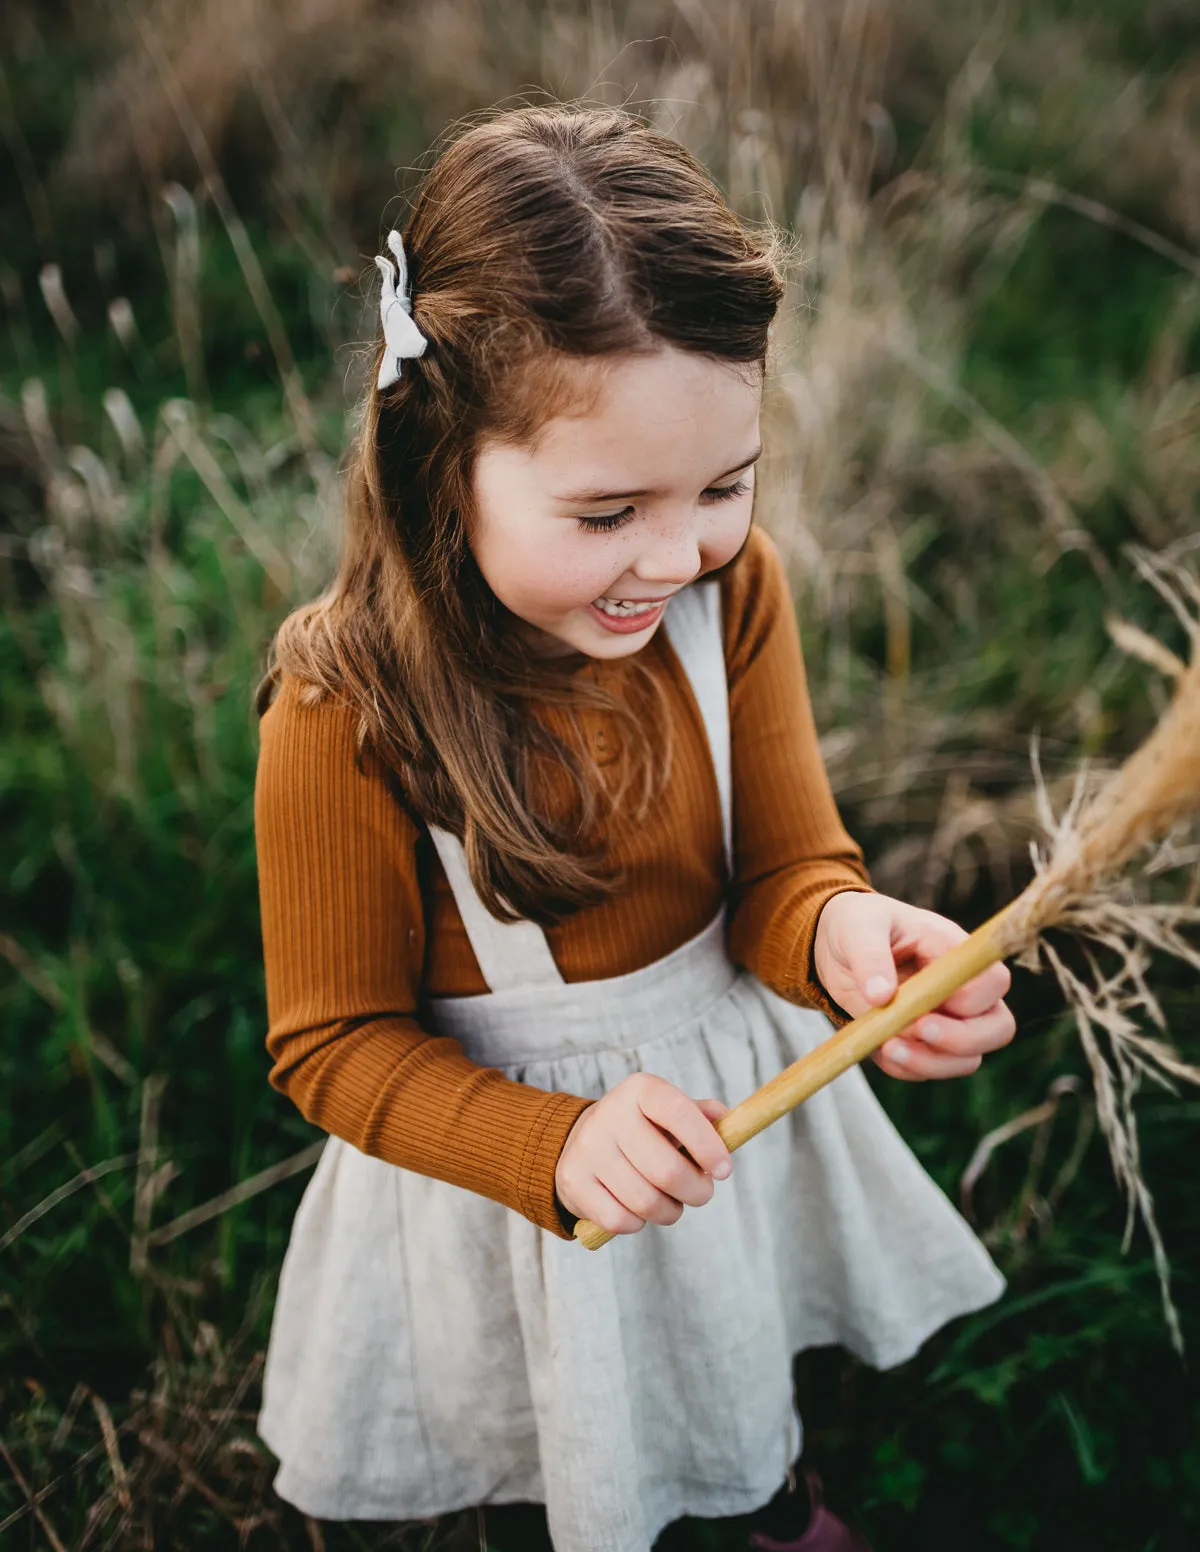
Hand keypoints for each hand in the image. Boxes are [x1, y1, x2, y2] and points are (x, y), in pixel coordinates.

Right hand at [554, 1072, 731, 1235]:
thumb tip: (724, 1118)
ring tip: (670, 1203)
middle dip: (696, 1191)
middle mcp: (609, 1114)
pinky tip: (636, 1208)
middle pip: (667, 1171)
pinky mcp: (573, 1181)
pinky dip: (637, 1223)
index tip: (724, 1171)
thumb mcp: (666, 1113)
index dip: (708, 1145)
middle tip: (700, 1193)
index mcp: (639, 1090)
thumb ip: (699, 1115)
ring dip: (670, 1211)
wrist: (580, 1140)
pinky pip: (620, 1220)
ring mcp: (587, 1148)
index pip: (679, 1113)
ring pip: (646, 1202)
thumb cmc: (639, 1130)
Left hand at [813, 891, 1015, 1079]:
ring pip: (968, 1059)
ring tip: (886, 1046)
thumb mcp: (857, 928)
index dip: (971, 1001)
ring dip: (930, 1062)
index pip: (994, 981)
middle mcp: (961, 989)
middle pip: (998, 1028)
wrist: (837, 948)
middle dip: (962, 1040)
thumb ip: (869, 956)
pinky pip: (930, 1069)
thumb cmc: (858, 926)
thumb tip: (881, 996)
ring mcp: (947, 1020)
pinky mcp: (924, 1043)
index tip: (926, 1003)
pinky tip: (877, 1048)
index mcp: (954, 951)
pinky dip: (905, 1068)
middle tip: (917, 1030)